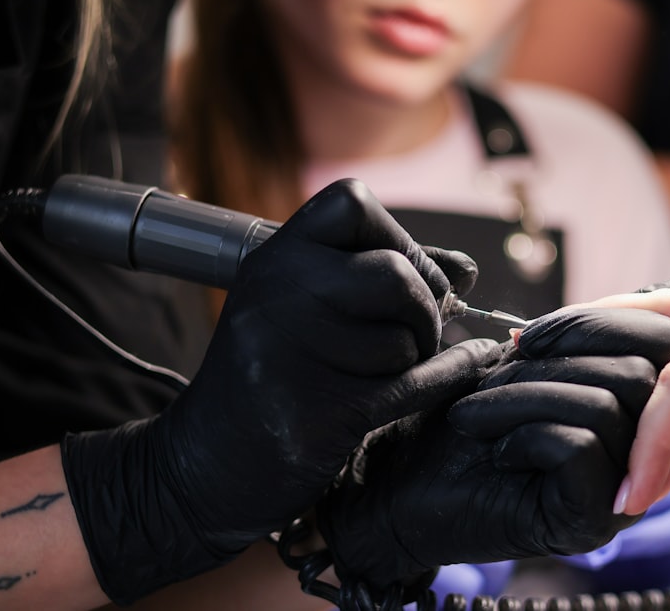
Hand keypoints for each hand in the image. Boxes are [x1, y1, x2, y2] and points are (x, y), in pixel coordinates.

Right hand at [60, 178, 502, 604]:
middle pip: (394, 273)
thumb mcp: (301, 310)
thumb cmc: (267, 378)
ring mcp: (291, 355)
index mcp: (271, 260)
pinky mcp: (317, 414)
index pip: (353, 203)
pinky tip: (462, 369)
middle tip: (420, 333)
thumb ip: (380, 280)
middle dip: (426, 307)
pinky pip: (413, 384)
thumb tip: (466, 270)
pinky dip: (450, 376)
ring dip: (418, 358)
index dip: (398, 235)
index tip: (411, 274)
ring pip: (404, 337)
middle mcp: (275, 296)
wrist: (203, 466)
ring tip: (390, 371)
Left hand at [314, 306, 669, 601]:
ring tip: (473, 415)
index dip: (595, 322)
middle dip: (552, 361)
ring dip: (524, 395)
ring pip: (607, 406)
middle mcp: (643, 450)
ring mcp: (624, 491)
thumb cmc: (452, 423)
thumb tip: (602, 317)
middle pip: (640, 371)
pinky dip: (527, 434)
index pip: (662, 341)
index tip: (522, 339)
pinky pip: (582, 446)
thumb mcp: (514, 365)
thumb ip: (569, 340)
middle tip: (487, 381)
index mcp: (632, 404)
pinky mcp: (592, 522)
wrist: (399, 493)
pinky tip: (496, 452)